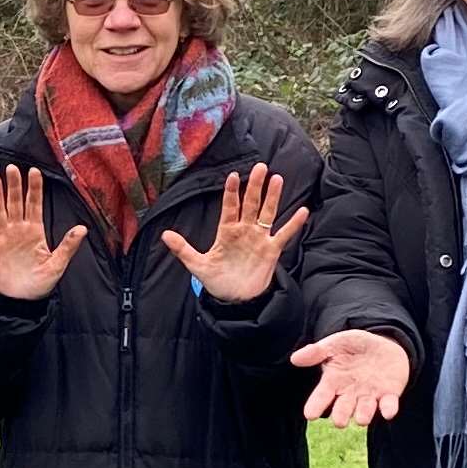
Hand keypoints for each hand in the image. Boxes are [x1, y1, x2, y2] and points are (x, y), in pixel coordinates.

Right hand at [0, 166, 85, 302]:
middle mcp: (18, 230)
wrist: (20, 299)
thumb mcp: (57, 265)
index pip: (34, 205)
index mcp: (35, 232)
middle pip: (16, 203)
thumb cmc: (40, 283)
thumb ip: (68, 246)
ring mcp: (4, 238)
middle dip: (14, 186)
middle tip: (12, 168)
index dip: (34, 189)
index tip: (34, 172)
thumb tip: (82, 228)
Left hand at [160, 162, 310, 304]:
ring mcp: (259, 239)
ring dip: (272, 197)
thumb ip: (183, 249)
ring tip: (277, 179)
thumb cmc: (217, 281)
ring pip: (267, 213)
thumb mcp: (197, 265)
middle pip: (251, 204)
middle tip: (260, 167)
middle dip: (255, 186)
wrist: (235, 300)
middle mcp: (244, 231)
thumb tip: (164, 234)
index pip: (229, 207)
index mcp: (227, 231)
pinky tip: (302, 211)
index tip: (233, 176)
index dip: (231, 192)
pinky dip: (293, 224)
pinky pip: (284, 234)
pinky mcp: (271, 251)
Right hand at [295, 327, 414, 428]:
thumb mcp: (336, 343)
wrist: (383, 344)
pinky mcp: (389, 394)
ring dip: (364, 415)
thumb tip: (295, 359)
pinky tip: (388, 413)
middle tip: (339, 422)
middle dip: (341, 415)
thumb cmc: (354, 346)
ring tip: (361, 420)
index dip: (316, 405)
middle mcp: (350, 393)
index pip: (322, 396)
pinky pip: (389, 404)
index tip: (310, 415)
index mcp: (334, 382)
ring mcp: (370, 395)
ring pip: (365, 409)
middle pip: (343, 408)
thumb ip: (317, 351)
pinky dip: (389, 408)